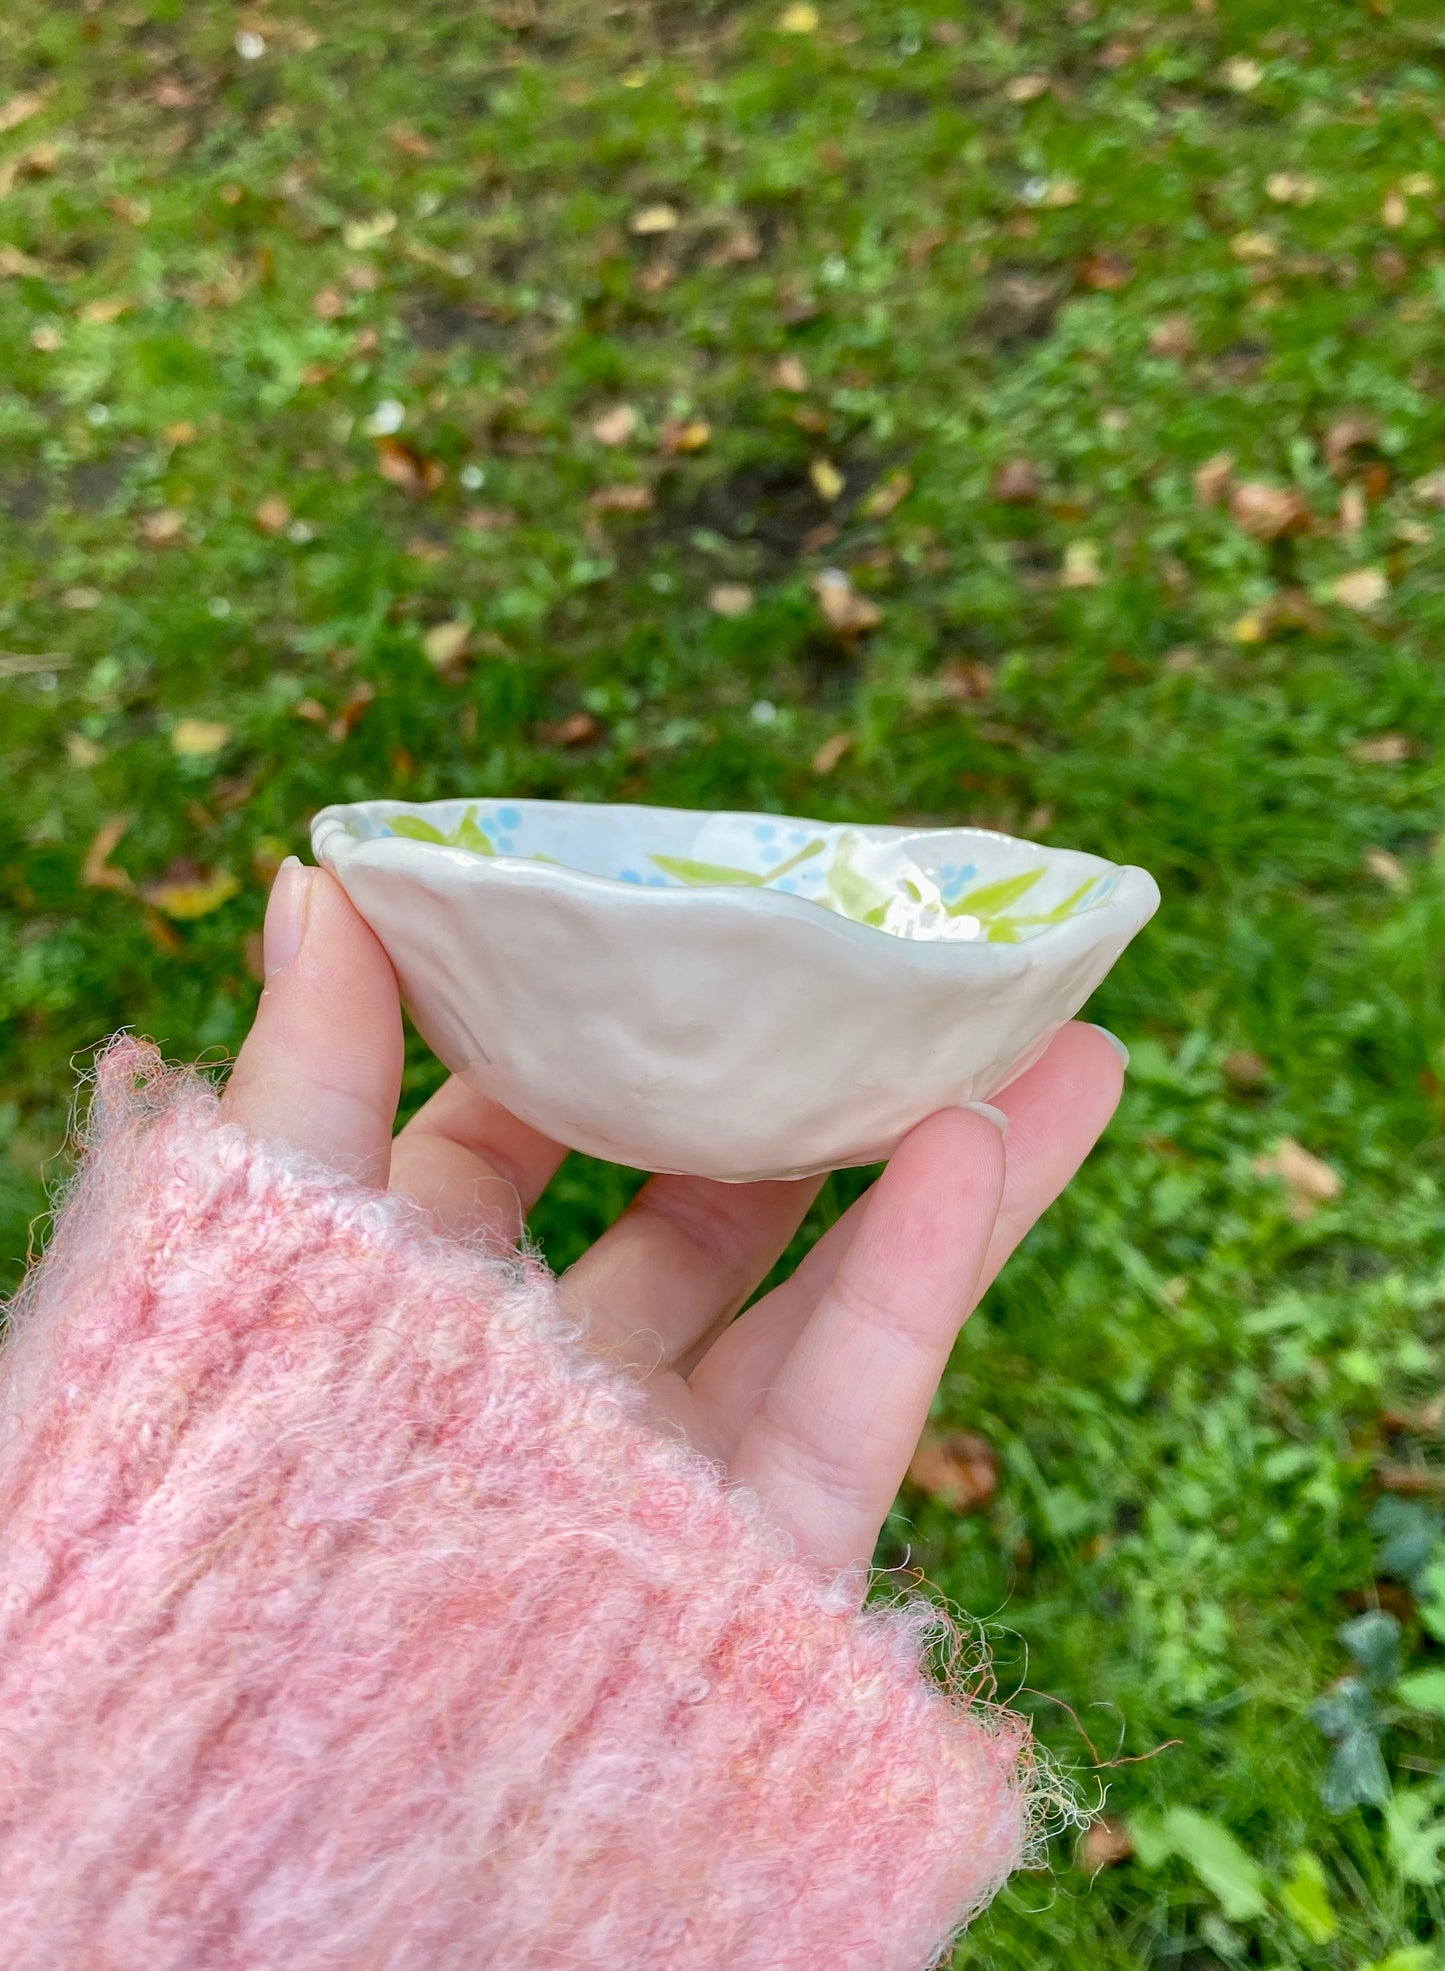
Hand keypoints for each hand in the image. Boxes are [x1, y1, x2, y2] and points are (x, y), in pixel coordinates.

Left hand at [224, 860, 1124, 1577]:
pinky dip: (921, 1277)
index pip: (509, 1133)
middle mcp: (544, 1392)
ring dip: (943, 1160)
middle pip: (701, 1203)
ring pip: (820, 1294)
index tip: (667, 917)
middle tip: (894, 964)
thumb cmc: (242, 1505)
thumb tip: (320, 870)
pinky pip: (851, 1405)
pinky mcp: (757, 1570)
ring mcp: (662, 1478)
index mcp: (411, 1314)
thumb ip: (308, 1071)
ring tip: (1056, 1033)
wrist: (295, 1817)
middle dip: (801, 1083)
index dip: (589, 1025)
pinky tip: (991, 1144)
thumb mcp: (266, 1254)